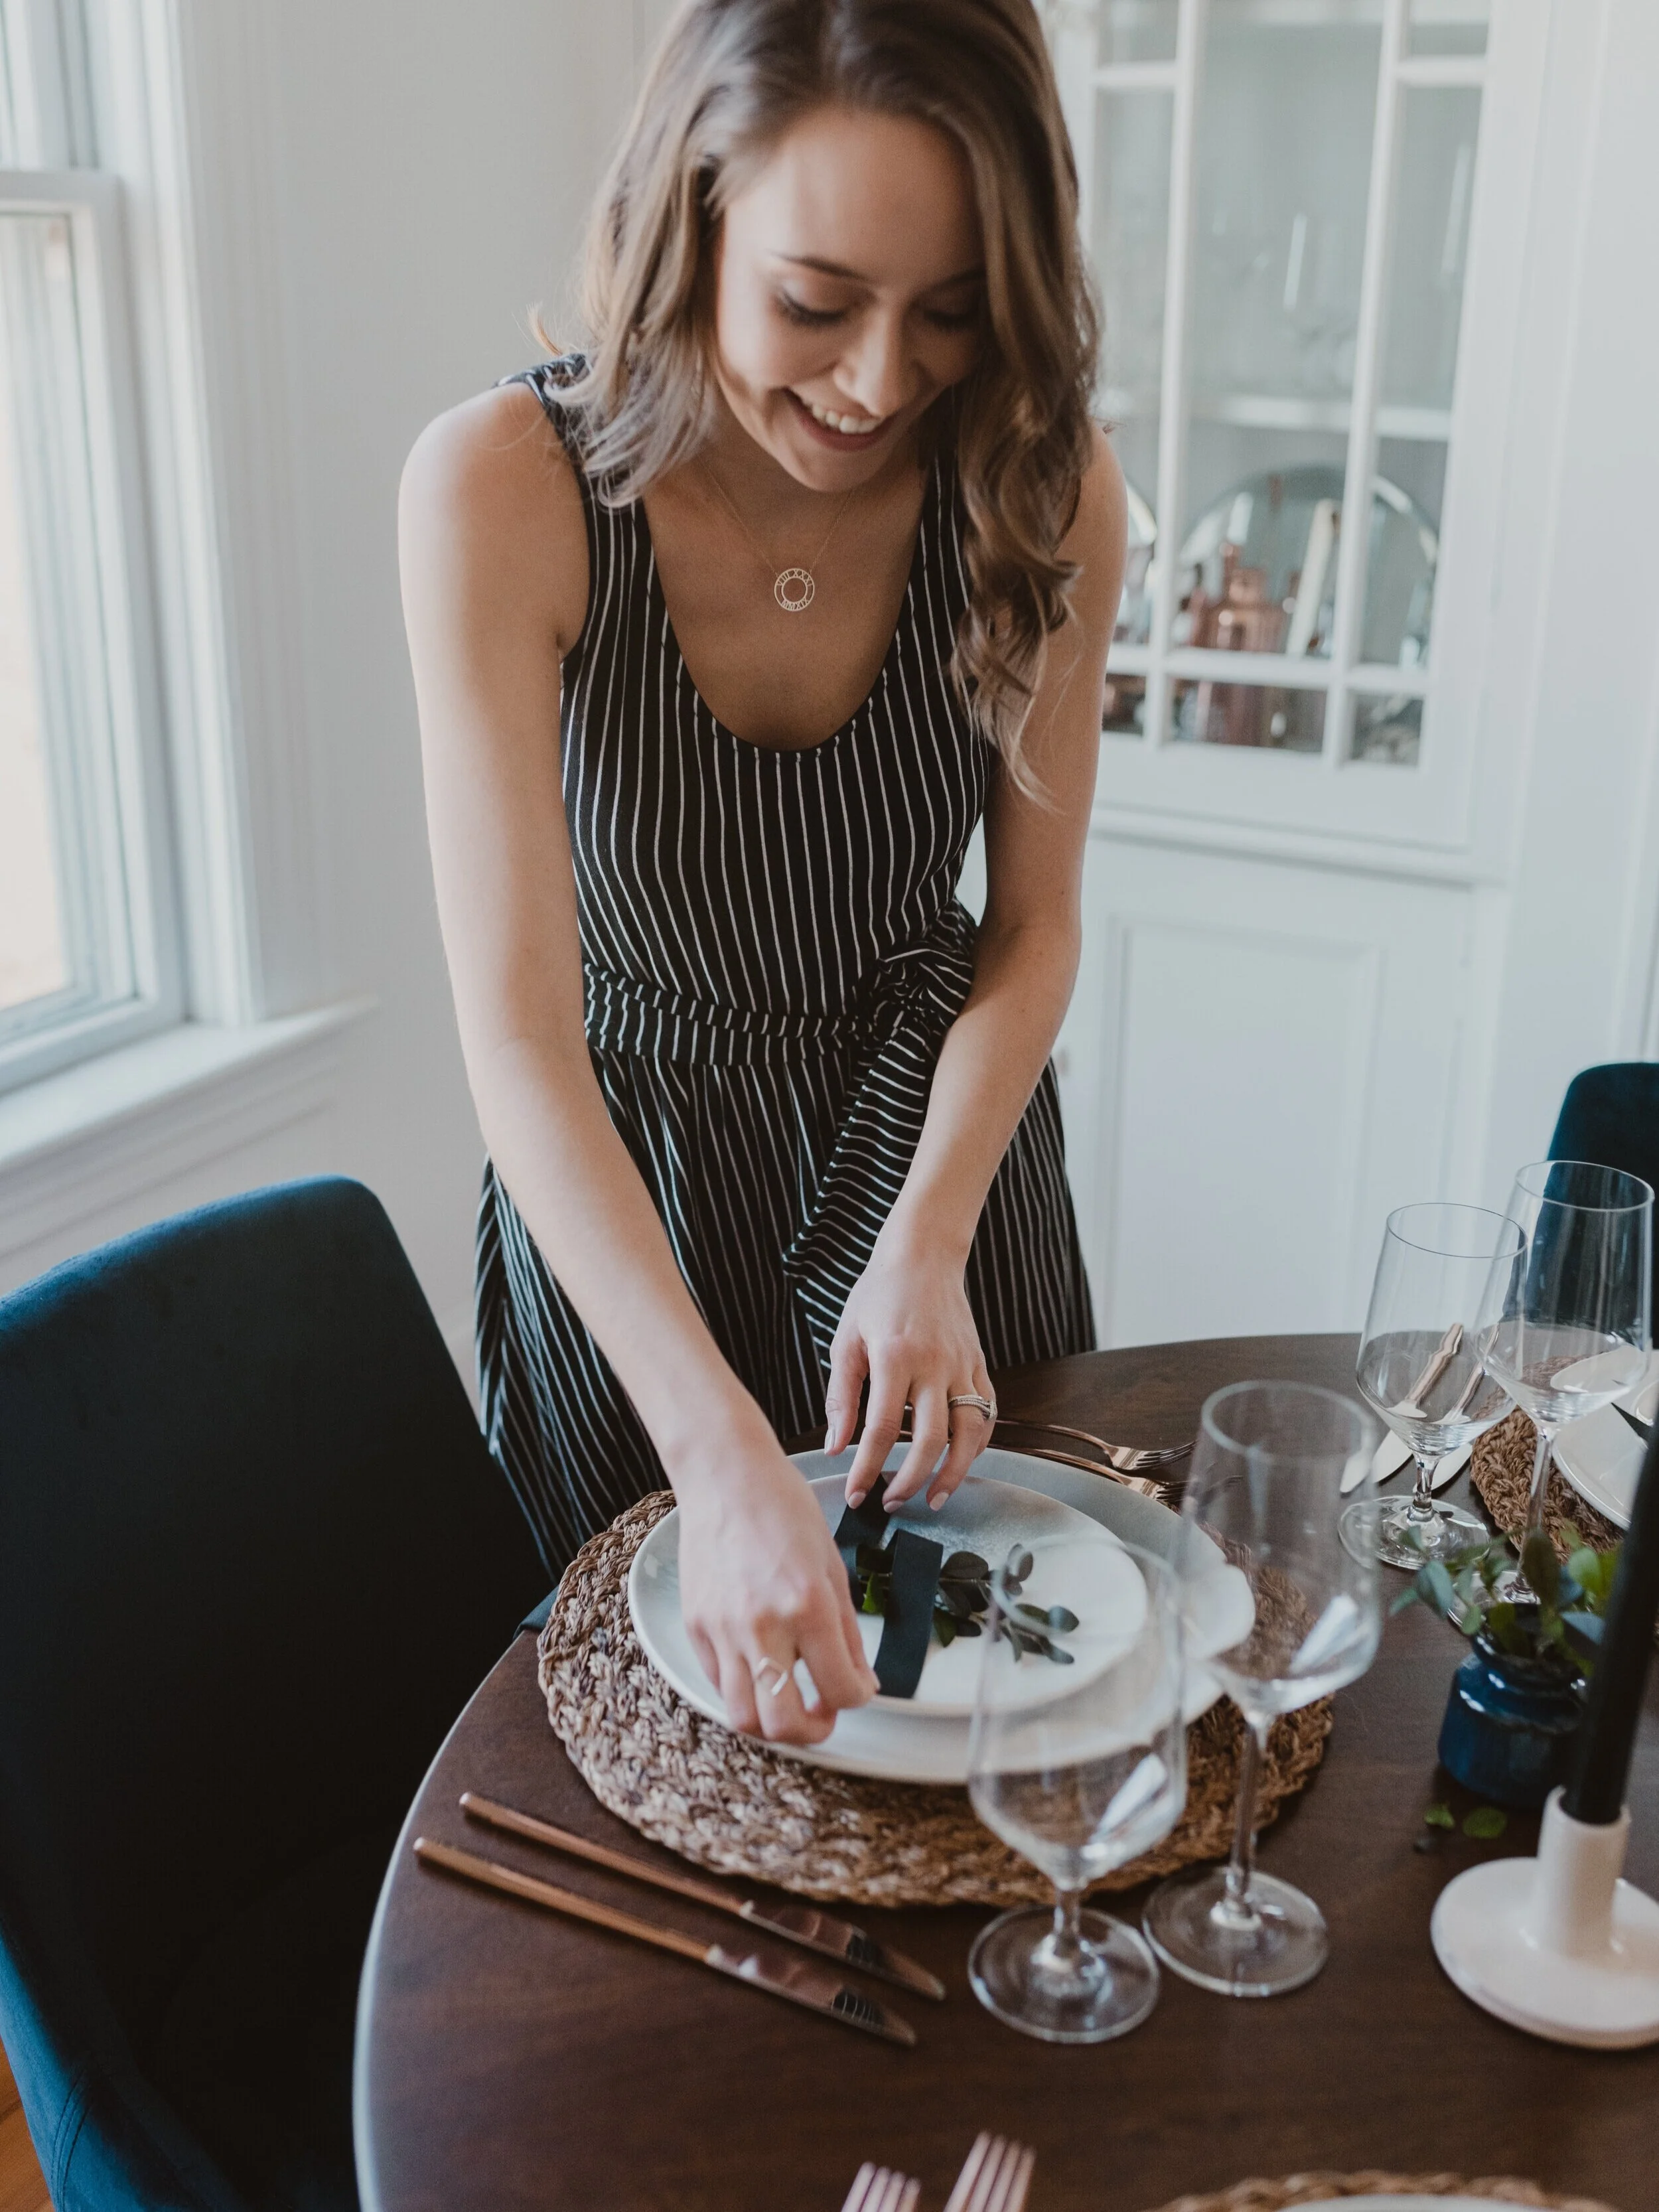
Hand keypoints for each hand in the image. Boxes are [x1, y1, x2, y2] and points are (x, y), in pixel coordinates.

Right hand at [672, 1412, 877, 1745]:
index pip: (841, 1690)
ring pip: (743, 1717)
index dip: (856, 1698)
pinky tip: (760, 1667)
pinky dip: (743, 1691)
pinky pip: (718, 1684)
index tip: (857, 1690)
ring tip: (789, 1700)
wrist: (725, 1476)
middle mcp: (762, 1625)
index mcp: (807, 1605)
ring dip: (772, 1722)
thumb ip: (847, 1633)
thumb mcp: (832, 1567)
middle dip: (811, 1732)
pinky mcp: (695, 1627)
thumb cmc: (783, 1508)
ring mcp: (722, 1630)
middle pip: (784, 1723)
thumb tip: (862, 1684)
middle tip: (822, 1714)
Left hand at [825, 1220, 995, 1512]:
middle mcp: (934, 1364)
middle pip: (929, 1440)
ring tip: (935, 1497)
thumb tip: (836, 1446)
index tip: (856, 1494)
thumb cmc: (879, 1295)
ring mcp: (963, 1365)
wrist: (923, 1256)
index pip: (880, 1429)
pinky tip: (960, 1462)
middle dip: (910, 1481)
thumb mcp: (847, 1340)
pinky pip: (987, 1413)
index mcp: (895, 1357)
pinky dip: (977, 1444)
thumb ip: (841, 1396)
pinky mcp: (980, 1364)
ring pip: (969, 1433)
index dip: (867, 1469)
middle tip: (891, 1503)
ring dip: (954, 1473)